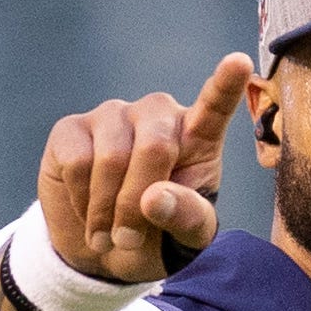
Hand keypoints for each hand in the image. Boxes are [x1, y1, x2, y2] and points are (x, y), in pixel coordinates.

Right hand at [36, 53, 253, 283]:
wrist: (103, 248)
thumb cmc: (158, 236)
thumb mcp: (186, 238)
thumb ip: (185, 217)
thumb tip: (154, 199)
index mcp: (198, 137)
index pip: (215, 106)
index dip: (225, 84)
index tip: (239, 62)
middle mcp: (156, 115)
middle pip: (155, 146)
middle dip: (138, 204)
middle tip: (129, 240)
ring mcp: (112, 115)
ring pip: (111, 158)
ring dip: (107, 210)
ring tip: (107, 235)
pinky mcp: (71, 128)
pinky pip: (76, 162)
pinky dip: (82, 200)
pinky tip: (87, 213)